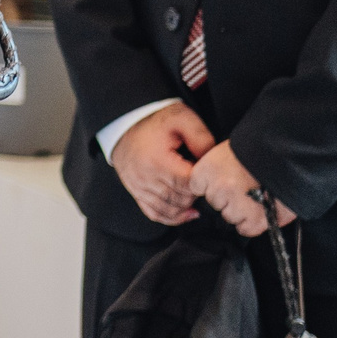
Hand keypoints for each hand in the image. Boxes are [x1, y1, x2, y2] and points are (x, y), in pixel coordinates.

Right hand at [112, 102, 217, 225]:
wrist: (124, 123)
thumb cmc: (154, 122)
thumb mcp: (182, 119)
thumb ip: (202, 139)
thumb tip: (212, 162)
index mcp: (157, 161)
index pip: (189, 184)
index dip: (203, 182)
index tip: (208, 173)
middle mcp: (145, 178)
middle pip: (181, 199)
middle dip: (197, 193)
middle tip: (204, 182)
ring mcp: (138, 187)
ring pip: (169, 209)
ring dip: (187, 206)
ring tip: (197, 195)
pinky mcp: (135, 192)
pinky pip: (154, 213)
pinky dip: (171, 217)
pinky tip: (187, 214)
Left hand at [191, 142, 298, 236]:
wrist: (291, 155)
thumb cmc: (260, 149)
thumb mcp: (228, 151)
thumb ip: (216, 169)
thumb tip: (209, 184)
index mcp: (208, 170)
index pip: (197, 187)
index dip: (211, 185)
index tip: (224, 181)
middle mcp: (219, 189)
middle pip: (215, 203)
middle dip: (227, 198)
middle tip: (246, 187)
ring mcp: (237, 206)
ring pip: (230, 217)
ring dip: (241, 211)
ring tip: (258, 196)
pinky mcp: (256, 219)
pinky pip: (246, 229)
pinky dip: (253, 223)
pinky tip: (262, 209)